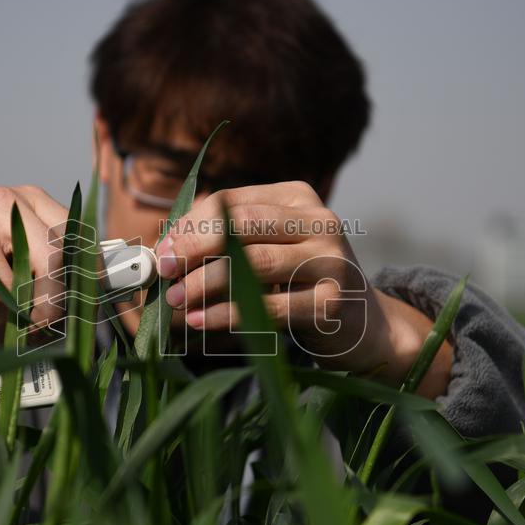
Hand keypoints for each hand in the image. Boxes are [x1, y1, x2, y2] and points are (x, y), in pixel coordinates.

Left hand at [153, 181, 451, 395]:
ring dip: (205, 283)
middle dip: (193, 247)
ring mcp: (331, 260)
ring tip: (175, 299)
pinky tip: (199, 321)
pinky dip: (227, 314)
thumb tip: (163, 249)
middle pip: (241, 225)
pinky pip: (270, 306)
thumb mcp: (267, 253)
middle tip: (164, 271)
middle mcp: (319, 221)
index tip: (161, 250)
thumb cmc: (299, 286)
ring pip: (253, 264)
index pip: (231, 202)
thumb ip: (224, 244)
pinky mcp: (334, 301)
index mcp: (298, 198)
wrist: (362, 327)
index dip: (189, 225)